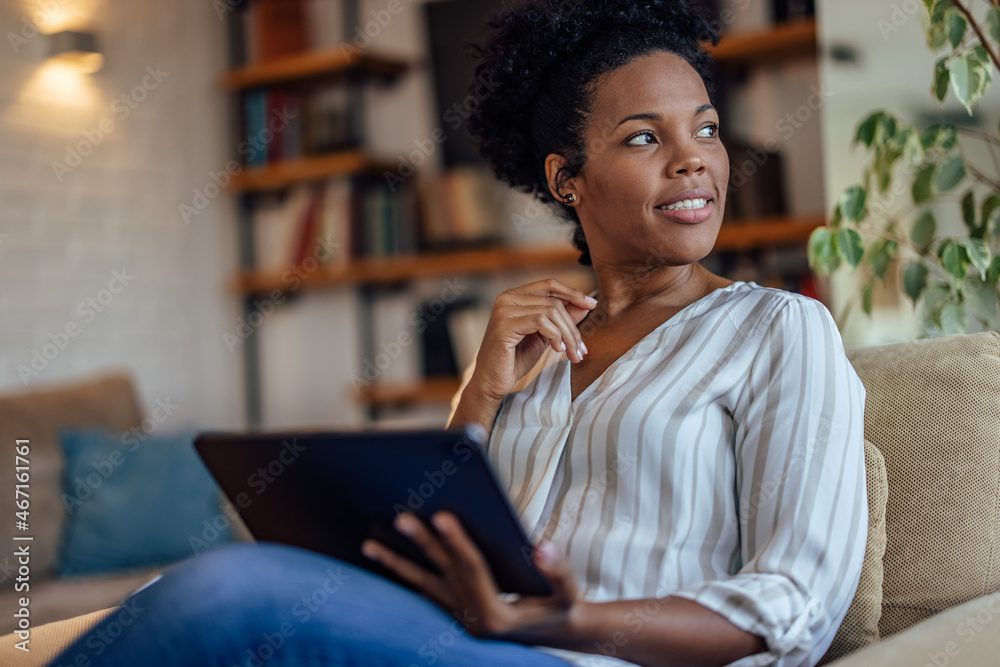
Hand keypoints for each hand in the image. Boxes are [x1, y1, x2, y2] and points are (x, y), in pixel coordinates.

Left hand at [361, 511, 578, 642]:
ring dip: (396, 564)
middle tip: (401, 517)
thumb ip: (557, 570)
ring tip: (369, 546)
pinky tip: (384, 559)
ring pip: (422, 586)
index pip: (472, 570)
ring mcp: (458, 618)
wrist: (556, 635)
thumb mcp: (568, 593)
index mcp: (495, 617)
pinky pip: (422, 592)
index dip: (457, 541)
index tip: (441, 514)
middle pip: (442, 573)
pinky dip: (404, 574)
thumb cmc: (562, 608)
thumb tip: (543, 547)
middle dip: (421, 543)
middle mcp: (471, 620)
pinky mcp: (452, 615)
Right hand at [471, 279, 596, 401]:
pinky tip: (558, 350)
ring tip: (572, 354)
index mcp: (514, 297)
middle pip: (554, 302)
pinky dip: (555, 336)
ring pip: (551, 312)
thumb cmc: (515, 359)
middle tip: (581, 349)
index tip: (592, 305)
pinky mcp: (504, 325)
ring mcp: (504, 310)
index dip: (573, 293)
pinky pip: (541, 322)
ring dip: (568, 335)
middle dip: (573, 326)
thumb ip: (561, 320)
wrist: (492, 382)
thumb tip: (585, 306)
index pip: (549, 285)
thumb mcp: (544, 337)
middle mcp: (507, 298)